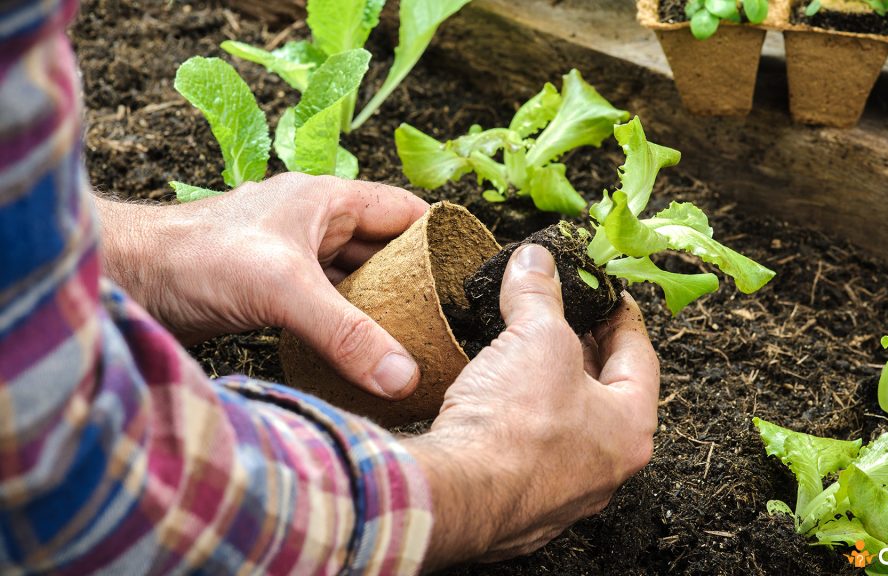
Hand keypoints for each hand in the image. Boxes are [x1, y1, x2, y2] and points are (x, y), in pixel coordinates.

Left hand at [95, 173, 427, 398]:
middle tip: (446, 323)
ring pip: (354, 281)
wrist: (128, 279)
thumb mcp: (284, 290)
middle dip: (414, 283)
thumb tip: (405, 376)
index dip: (440, 238)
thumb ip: (348, 334)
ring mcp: (292, 258)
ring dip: (379, 308)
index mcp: (328, 200)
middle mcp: (314, 224)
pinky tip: (361, 354)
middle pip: (384, 251)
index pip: (405, 212)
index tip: (468, 278)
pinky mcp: (271, 291)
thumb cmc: (196, 257)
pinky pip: (326, 306)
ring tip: (414, 344)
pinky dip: (346, 327)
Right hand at [404, 245, 659, 570]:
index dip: (622, 317)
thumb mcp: (535, 336)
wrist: (457, 495)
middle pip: (602, 395)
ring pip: (564, 428)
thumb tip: (536, 260)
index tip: (608, 296)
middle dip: (580, 352)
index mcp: (630, 428)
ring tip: (522, 353)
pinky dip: (516, 424)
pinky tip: (493, 402)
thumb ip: (540, 293)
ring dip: (546, 389)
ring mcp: (562, 495)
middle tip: (563, 318)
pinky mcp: (519, 508)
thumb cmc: (516, 424)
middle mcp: (605, 469)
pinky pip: (526, 455)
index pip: (639, 358)